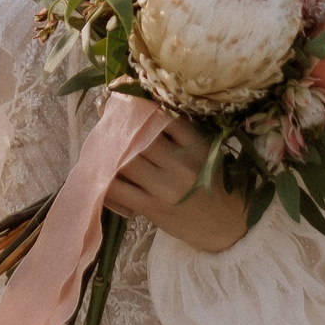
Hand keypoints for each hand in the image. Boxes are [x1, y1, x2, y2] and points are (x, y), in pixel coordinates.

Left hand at [105, 117, 249, 253]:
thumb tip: (145, 110)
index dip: (141, 105)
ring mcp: (164, 188)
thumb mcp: (208, 154)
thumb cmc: (216, 185)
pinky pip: (118, 190)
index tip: (125, 97)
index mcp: (197, 147)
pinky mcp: (151, 208)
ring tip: (99, 139)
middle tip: (104, 112)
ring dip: (107, 149)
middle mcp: (180, 165)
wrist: (227, 227)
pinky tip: (97, 169)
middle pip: (139, 137)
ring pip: (124, 161)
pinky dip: (104, 178)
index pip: (164, 117)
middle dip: (119, 123)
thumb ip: (182, 135)